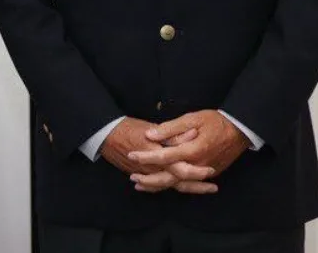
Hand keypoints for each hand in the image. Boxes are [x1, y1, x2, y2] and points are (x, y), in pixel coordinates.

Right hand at [101, 117, 216, 194]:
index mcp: (156, 155)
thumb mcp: (151, 127)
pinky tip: (175, 189)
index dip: (195, 171)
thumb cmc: (128, 128)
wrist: (104, 135)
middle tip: (213, 187)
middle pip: (177, 182)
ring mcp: (145, 174)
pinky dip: (168, 189)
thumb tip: (192, 135)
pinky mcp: (139, 175)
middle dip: (196, 186)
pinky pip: (155, 187)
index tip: (210, 170)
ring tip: (202, 190)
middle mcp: (152, 169)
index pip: (180, 168)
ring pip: (168, 186)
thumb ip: (172, 134)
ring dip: (186, 189)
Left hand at [128, 110, 250, 192]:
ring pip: (178, 184)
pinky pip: (189, 184)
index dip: (146, 156)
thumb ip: (171, 128)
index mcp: (193, 150)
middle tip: (132, 177)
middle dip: (150, 179)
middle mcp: (198, 165)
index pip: (164, 157)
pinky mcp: (210, 174)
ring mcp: (205, 172)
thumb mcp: (192, 118)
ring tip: (141, 185)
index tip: (132, 154)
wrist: (241, 130)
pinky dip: (174, 185)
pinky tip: (162, 185)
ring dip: (159, 186)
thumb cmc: (216, 121)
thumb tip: (150, 134)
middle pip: (170, 177)